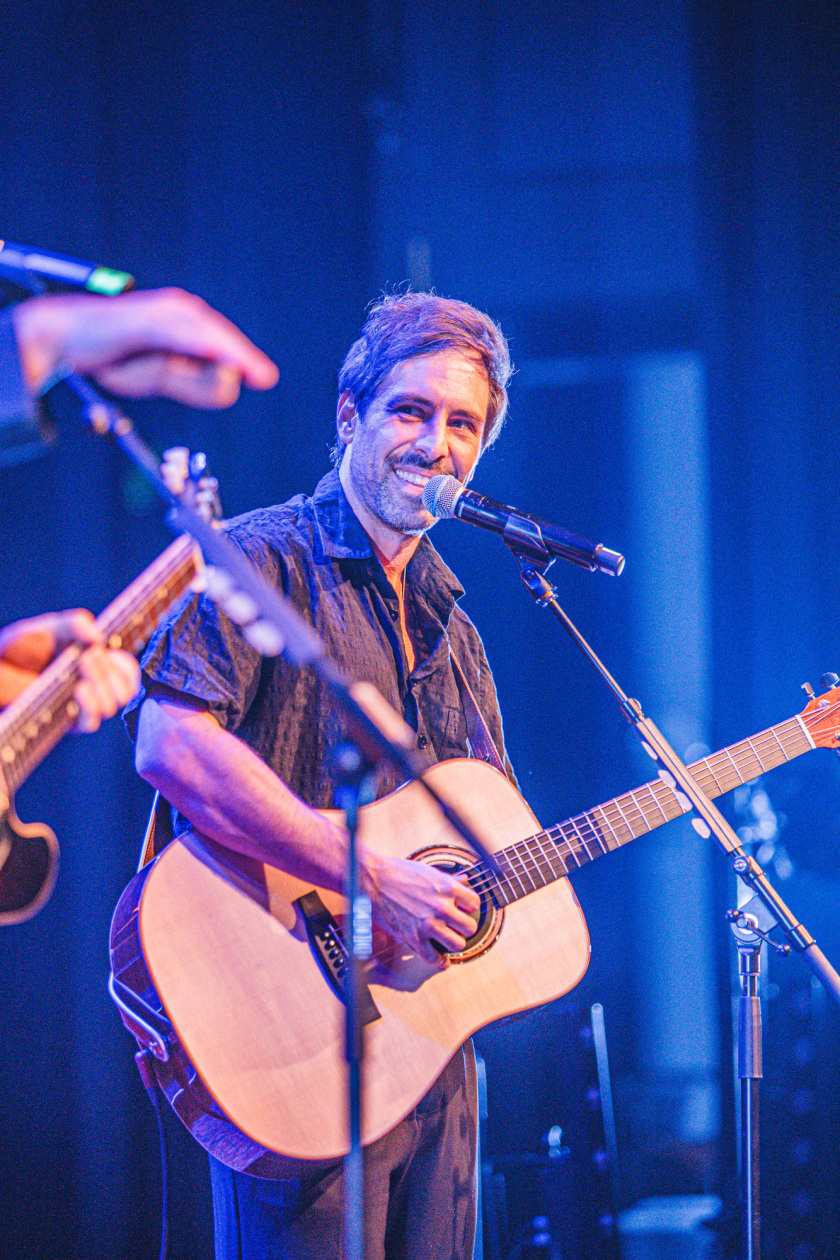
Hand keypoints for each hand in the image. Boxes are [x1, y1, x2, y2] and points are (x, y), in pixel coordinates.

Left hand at [0, 609, 139, 727]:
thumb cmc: (20, 647)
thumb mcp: (49, 627)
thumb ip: (75, 624)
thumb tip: (100, 637)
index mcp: (95, 664)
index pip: (127, 672)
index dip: (126, 666)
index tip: (112, 653)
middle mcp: (91, 686)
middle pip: (126, 691)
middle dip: (111, 672)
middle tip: (88, 656)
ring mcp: (78, 706)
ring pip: (111, 706)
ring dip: (102, 684)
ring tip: (80, 665)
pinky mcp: (64, 722)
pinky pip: (90, 723)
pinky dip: (91, 706)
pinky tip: (80, 689)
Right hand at [12, 288, 278, 407]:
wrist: (64, 340)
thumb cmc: (115, 356)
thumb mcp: (162, 377)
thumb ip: (196, 384)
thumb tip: (232, 388)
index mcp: (184, 322)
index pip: (221, 341)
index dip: (244, 358)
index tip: (264, 377)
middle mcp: (177, 310)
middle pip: (217, 335)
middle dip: (241, 355)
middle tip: (264, 377)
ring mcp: (159, 312)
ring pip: (201, 332)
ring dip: (225, 350)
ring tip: (244, 369)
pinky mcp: (141, 318)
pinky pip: (171, 331)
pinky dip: (192, 341)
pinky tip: (212, 350)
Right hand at [363, 849, 481, 966]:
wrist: (373, 880)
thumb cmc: (398, 872)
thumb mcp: (428, 871)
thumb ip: (449, 879)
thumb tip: (464, 880)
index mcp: (447, 888)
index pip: (475, 903)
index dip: (470, 906)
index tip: (465, 908)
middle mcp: (441, 907)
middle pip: (470, 927)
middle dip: (466, 927)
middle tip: (459, 926)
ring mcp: (428, 924)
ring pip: (458, 945)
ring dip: (455, 943)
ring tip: (450, 940)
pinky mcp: (413, 937)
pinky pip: (433, 957)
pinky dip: (440, 961)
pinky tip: (441, 959)